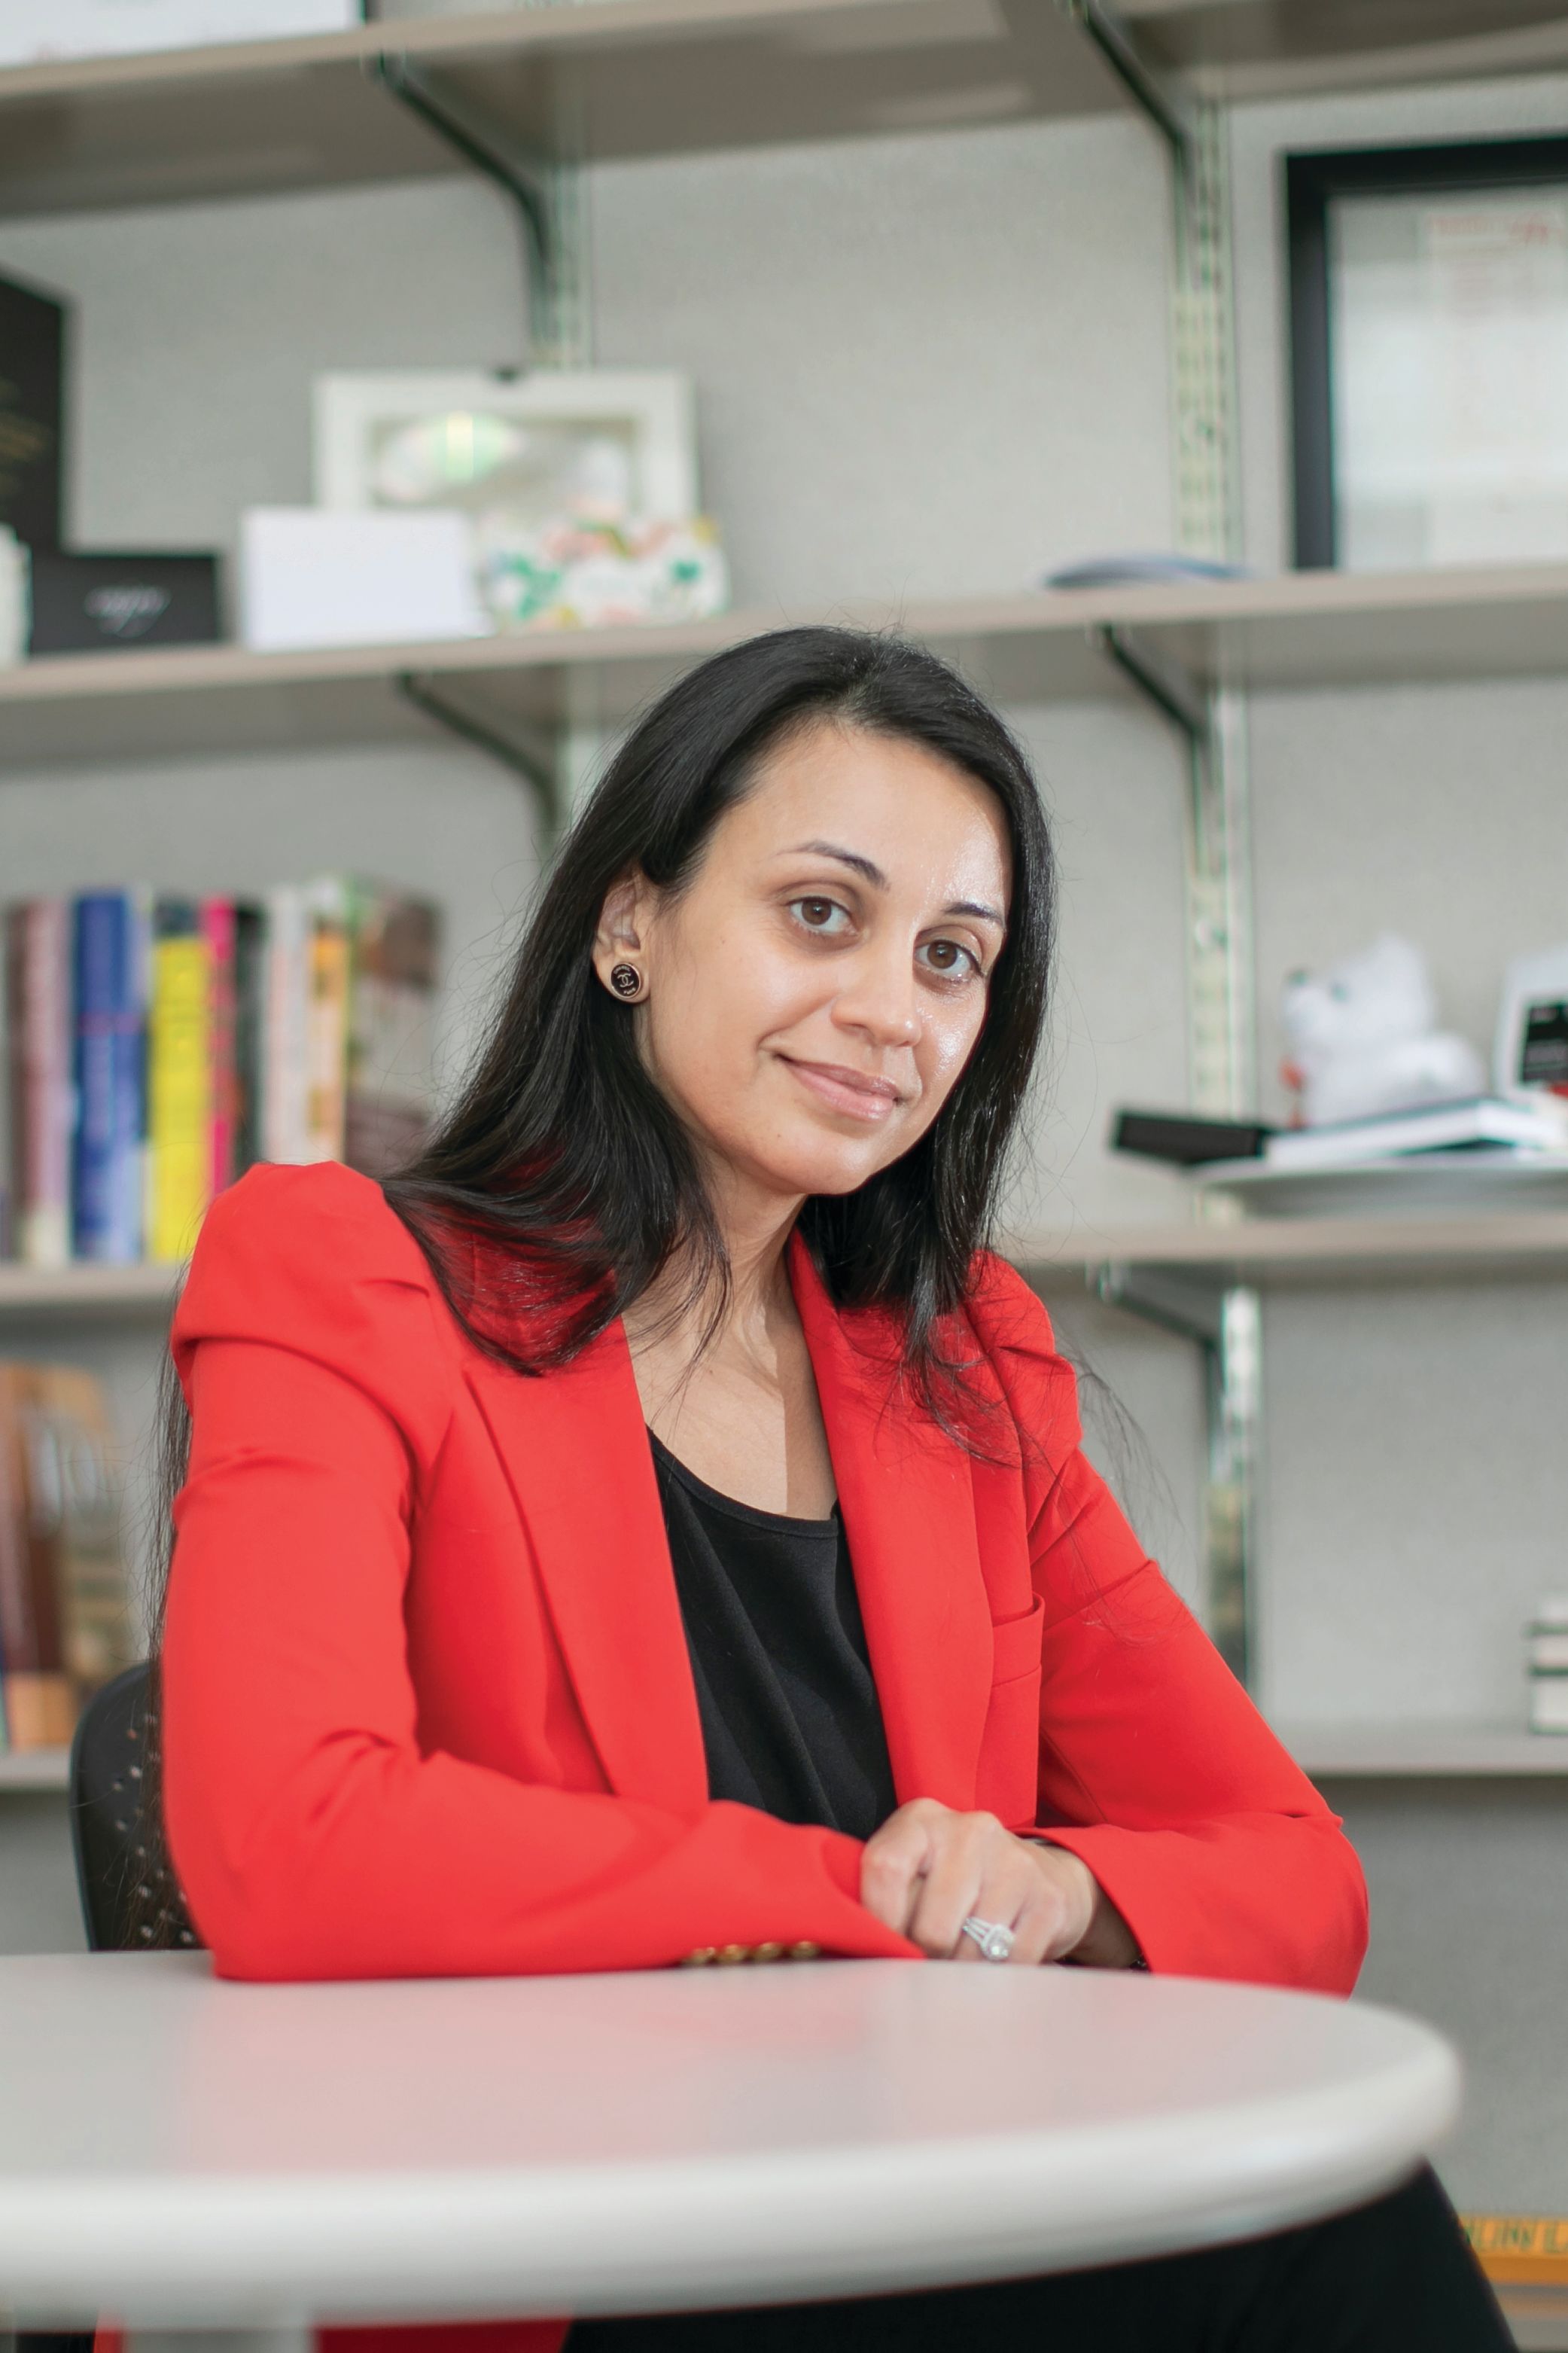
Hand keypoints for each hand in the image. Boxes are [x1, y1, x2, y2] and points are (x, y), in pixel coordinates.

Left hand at [860, 1798, 1139, 1966]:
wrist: (1039, 1876)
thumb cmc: (954, 1881)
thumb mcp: (914, 1873)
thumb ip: (882, 1898)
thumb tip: (845, 1949)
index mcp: (921, 1821)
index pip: (884, 1867)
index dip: (877, 1922)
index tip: (879, 1952)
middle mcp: (969, 1830)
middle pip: (931, 1926)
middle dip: (924, 1960)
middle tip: (924, 1965)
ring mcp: (1014, 1862)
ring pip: (971, 1952)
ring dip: (960, 1974)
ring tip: (959, 1962)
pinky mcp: (1047, 1898)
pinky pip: (1011, 1964)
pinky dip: (997, 1979)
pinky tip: (994, 1961)